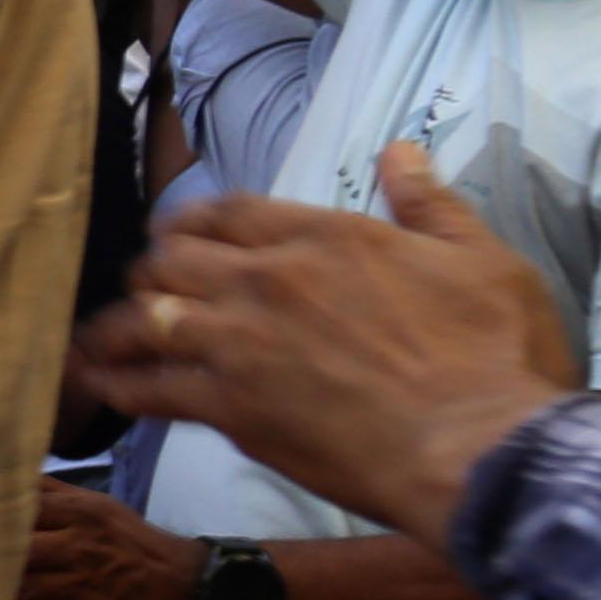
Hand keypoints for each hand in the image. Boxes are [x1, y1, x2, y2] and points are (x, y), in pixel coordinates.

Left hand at [8, 480, 200, 599]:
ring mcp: (78, 586)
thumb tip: (12, 467)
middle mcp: (75, 547)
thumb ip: (53, 491)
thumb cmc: (133, 547)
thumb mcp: (99, 508)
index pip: (18, 509)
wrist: (189, 591)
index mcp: (76, 514)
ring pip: (18, 590)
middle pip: (12, 549)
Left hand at [75, 145, 585, 548]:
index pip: (231, 211)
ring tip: (105, 337)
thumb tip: (400, 151)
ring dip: (120, 325)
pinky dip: (120, 384)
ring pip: (146, 319)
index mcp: (325, 237)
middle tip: (149, 287)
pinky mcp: (229, 408)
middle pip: (172, 259)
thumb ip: (430, 205)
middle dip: (154, 269)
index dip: (196, 220)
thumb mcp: (482, 261)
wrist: (479, 448)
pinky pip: (150, 388)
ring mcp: (239, 344)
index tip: (182, 234)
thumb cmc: (496, 356)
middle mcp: (268, 280)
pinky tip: (104, 386)